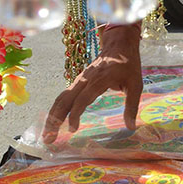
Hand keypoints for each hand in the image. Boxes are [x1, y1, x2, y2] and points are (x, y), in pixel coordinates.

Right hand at [41, 25, 141, 143]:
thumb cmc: (128, 65)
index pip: (81, 99)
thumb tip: (130, 127)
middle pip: (64, 100)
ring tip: (46, 134)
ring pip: (61, 98)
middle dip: (54, 119)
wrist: (119, 44)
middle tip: (48, 138)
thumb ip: (131, 106)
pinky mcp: (78, 81)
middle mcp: (84, 80)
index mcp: (98, 80)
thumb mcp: (136, 84)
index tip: (72, 129)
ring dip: (52, 116)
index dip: (75, 114)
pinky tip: (54, 121)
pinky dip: (57, 109)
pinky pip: (64, 96)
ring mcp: (79, 80)